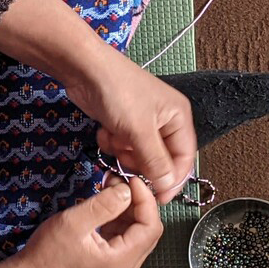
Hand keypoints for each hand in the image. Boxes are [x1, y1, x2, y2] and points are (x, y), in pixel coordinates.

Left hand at [0, 0, 197, 201]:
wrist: (84, 69)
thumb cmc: (119, 94)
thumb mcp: (139, 130)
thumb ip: (156, 161)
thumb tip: (169, 187)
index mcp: (179, 118)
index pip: (184, 158)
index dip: (173, 180)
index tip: (158, 199)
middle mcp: (165, 120)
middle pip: (160, 158)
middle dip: (141, 161)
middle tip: (126, 156)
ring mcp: (142, 121)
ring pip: (138, 155)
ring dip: (124, 152)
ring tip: (114, 138)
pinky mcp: (122, 123)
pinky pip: (123, 146)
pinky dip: (112, 143)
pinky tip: (104, 130)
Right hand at [18, 177, 163, 267]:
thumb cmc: (48, 252)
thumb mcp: (74, 222)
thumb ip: (104, 205)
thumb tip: (128, 190)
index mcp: (122, 262)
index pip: (151, 227)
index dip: (146, 200)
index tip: (131, 179)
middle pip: (147, 231)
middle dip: (137, 203)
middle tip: (119, 181)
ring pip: (136, 234)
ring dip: (128, 210)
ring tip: (110, 188)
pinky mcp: (110, 266)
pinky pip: (124, 239)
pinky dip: (118, 220)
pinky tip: (105, 205)